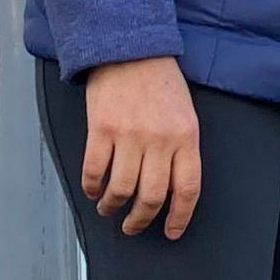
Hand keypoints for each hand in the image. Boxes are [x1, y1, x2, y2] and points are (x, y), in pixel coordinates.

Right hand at [78, 56, 202, 239]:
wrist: (128, 47)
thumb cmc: (158, 81)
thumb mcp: (184, 113)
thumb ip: (180, 149)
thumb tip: (170, 189)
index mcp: (186, 136)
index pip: (187, 189)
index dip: (179, 217)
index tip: (171, 232)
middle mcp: (160, 140)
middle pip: (151, 197)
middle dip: (140, 220)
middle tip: (132, 226)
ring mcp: (129, 135)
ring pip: (121, 189)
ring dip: (112, 206)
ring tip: (108, 209)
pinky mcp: (101, 130)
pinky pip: (95, 172)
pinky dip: (92, 187)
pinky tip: (93, 190)